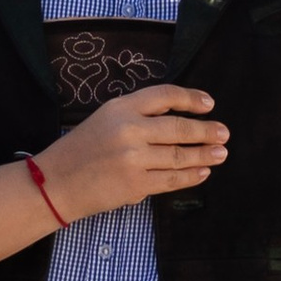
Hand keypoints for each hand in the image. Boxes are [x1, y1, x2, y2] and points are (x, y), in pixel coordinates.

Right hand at [37, 83, 225, 220]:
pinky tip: (202, 172)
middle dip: (206, 131)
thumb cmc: (82, 149)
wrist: (56, 182)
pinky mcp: (136, 184)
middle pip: (179, 128)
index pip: (164, 95)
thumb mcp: (106, 118)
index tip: (209, 104)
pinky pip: (172, 180)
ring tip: (221, 153)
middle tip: (224, 133)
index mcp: (121, 108)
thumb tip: (179, 114)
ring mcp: (133, 159)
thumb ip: (139, 114)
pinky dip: (191, 176)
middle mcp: (129, 130)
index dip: (191, 98)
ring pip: (179, 156)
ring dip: (204, 155)